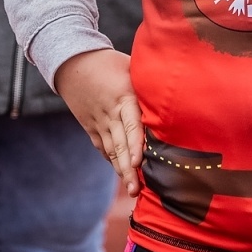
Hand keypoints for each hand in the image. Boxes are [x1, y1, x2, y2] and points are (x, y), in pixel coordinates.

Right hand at [54, 49, 143, 196]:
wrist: (72, 62)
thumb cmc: (109, 62)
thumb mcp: (132, 66)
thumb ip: (150, 82)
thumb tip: (179, 88)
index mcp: (124, 97)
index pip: (131, 124)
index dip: (135, 144)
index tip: (139, 162)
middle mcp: (111, 113)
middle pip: (121, 144)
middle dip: (129, 168)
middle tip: (137, 190)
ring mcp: (99, 122)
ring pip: (111, 150)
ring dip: (121, 170)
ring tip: (131, 189)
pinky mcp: (91, 126)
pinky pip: (103, 147)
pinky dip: (112, 160)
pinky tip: (121, 173)